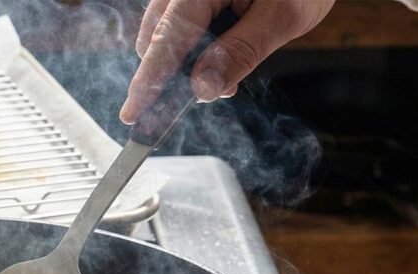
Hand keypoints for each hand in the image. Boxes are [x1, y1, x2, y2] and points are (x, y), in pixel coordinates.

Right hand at [120, 0, 335, 124]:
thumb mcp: (283, 15)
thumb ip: (241, 52)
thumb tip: (201, 89)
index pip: (167, 38)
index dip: (149, 80)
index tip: (133, 113)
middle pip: (157, 39)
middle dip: (174, 75)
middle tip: (211, 92)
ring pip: (165, 35)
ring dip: (186, 64)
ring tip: (223, 75)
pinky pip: (179, 27)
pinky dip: (195, 48)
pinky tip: (220, 55)